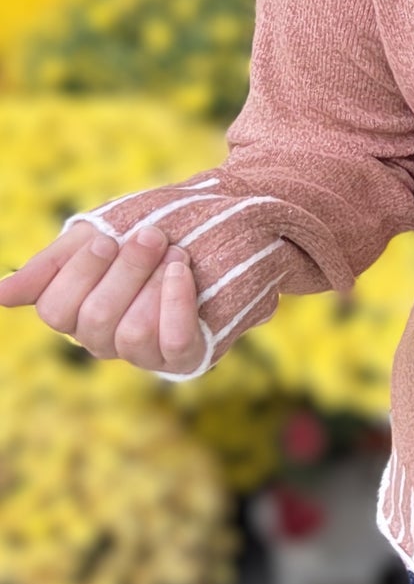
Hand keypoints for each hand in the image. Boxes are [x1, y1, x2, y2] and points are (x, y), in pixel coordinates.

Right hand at [0, 219, 206, 374]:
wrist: (221, 226)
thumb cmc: (148, 232)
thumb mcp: (96, 235)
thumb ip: (51, 265)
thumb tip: (0, 295)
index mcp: (77, 312)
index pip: (55, 310)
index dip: (80, 274)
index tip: (107, 239)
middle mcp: (105, 341)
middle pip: (95, 320)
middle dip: (126, 270)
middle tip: (152, 236)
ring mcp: (145, 353)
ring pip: (133, 332)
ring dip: (155, 281)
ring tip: (175, 252)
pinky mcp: (185, 356)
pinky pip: (172, 341)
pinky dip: (177, 301)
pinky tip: (183, 271)